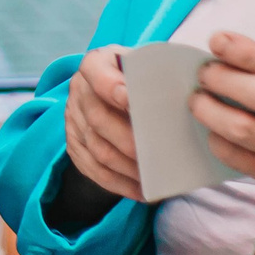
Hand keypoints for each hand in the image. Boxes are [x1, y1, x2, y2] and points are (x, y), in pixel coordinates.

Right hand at [63, 45, 143, 201]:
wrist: (111, 88)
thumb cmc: (137, 77)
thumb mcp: (143, 65)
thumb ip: (155, 74)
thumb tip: (181, 96)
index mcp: (96, 63)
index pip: (97, 73)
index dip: (112, 88)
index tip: (131, 100)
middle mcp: (79, 91)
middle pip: (98, 119)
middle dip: (129, 141)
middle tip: (156, 156)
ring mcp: (73, 119)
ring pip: (97, 149)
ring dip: (127, 168)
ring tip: (154, 178)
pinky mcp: (73, 144)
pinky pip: (93, 169)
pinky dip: (119, 183)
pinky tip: (141, 190)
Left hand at [192, 32, 254, 228]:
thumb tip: (247, 54)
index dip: (245, 52)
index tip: (218, 40)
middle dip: (223, 78)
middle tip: (205, 72)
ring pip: (245, 130)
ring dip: (211, 111)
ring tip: (198, 99)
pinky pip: (242, 161)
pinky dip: (220, 143)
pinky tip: (213, 130)